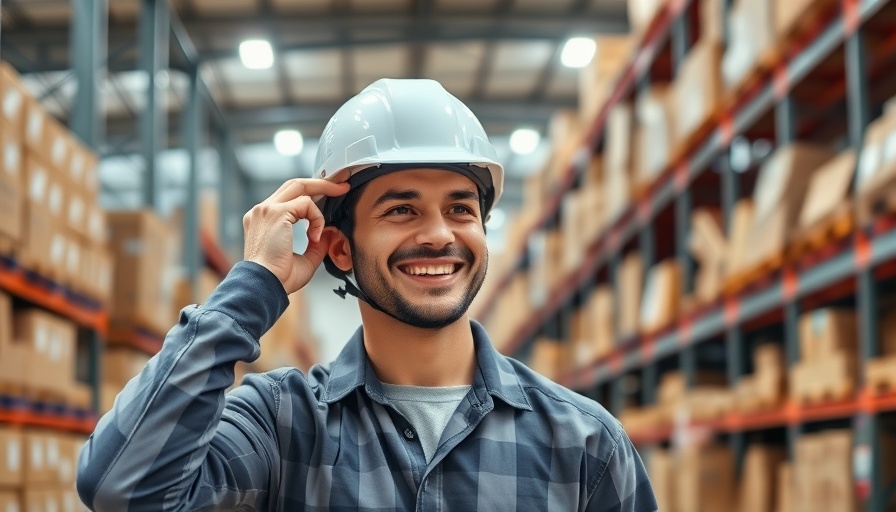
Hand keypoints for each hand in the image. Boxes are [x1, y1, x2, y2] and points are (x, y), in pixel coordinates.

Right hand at [243, 178, 349, 294]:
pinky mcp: (275, 213)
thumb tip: (329, 233)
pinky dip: (317, 219)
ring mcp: (266, 210)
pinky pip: (306, 204)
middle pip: (295, 184)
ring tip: (338, 200)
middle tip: (343, 185)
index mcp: (263, 221)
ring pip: (300, 187)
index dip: (312, 193)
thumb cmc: (279, 279)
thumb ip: (316, 244)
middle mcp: (262, 211)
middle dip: (322, 183)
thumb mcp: (304, 260)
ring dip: (323, 192)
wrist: (264, 286)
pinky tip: (314, 236)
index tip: (331, 194)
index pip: (289, 197)